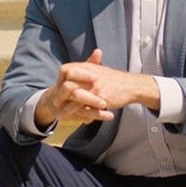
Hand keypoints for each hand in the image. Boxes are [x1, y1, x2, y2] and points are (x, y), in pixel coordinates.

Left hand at [34, 49, 160, 126]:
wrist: (131, 86)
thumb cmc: (114, 80)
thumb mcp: (99, 70)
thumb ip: (86, 69)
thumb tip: (72, 72)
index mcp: (87, 67)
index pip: (66, 70)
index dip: (60, 80)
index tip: (57, 88)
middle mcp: (89, 76)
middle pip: (68, 86)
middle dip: (60, 97)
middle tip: (55, 105)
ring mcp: (94, 87)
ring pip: (75, 99)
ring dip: (67, 109)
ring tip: (60, 115)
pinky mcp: (100, 99)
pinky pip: (86, 108)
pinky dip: (80, 115)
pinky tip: (75, 119)